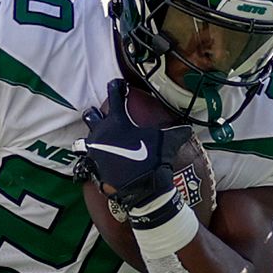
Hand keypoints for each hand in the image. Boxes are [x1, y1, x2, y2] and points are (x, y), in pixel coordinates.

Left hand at [78, 80, 179, 224]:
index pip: (115, 95)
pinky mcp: (92, 167)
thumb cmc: (153, 160)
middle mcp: (101, 133)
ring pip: (84, 140)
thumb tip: (188, 127)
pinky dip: (93, 160)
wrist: (142, 189)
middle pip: (91, 115)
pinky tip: (101, 162)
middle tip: (103, 115)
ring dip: (91, 139)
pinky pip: (88, 161)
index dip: (117, 86)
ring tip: (97, 142)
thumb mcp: (167, 142)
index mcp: (117, 121)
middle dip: (96, 113)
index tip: (119, 84)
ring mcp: (94, 151)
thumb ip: (177, 132)